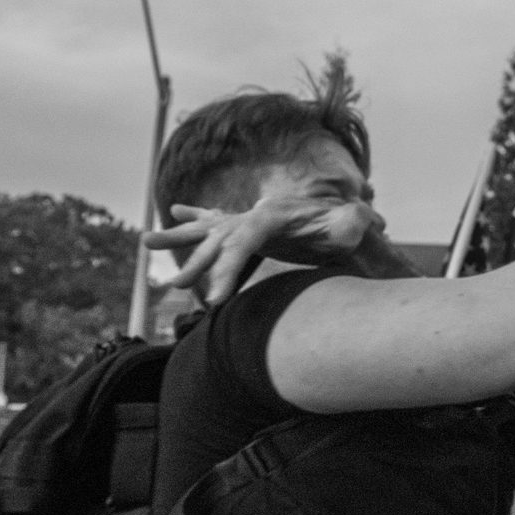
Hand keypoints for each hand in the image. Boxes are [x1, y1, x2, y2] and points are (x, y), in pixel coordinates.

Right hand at [154, 194, 379, 306]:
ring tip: (145, 241)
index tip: (217, 302)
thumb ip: (357, 221)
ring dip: (178, 238)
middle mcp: (253, 216)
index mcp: (271, 217)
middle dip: (196, 263)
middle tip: (177, 287)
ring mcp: (248, 220)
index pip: (243, 245)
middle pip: (217, 240)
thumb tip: (369, 219)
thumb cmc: (347, 225)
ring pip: (207, 231)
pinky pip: (215, 224)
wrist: (342, 216)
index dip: (229, 272)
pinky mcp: (248, 226)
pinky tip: (174, 212)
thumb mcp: (354, 224)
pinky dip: (193, 219)